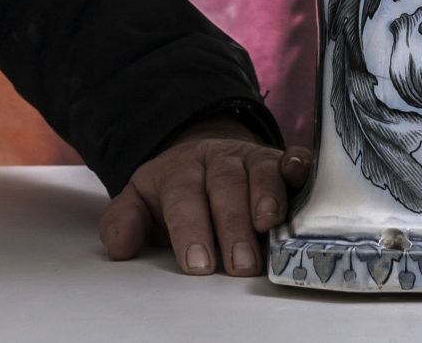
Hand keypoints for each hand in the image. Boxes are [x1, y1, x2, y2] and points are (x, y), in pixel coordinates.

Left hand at [99, 121, 314, 277]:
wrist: (203, 156)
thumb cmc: (174, 194)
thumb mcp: (141, 203)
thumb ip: (124, 223)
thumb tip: (120, 247)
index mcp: (179, 170)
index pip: (182, 197)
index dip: (190, 229)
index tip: (198, 264)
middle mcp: (217, 159)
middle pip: (225, 186)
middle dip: (232, 226)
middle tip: (240, 265)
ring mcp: (251, 157)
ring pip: (261, 172)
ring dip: (268, 197)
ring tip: (270, 226)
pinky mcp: (280, 160)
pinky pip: (293, 158)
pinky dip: (300, 166)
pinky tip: (301, 176)